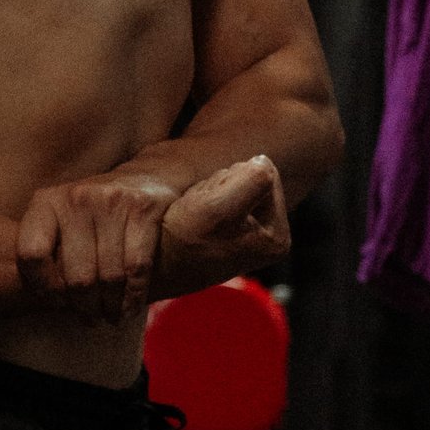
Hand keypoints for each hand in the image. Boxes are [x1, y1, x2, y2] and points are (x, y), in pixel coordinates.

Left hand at [13, 169, 180, 323]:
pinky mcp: (143, 209)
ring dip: (110, 306)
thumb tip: (42, 302)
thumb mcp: (62, 220)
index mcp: (46, 202)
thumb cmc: (93, 213)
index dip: (44, 287)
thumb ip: (49, 251)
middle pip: (77, 275)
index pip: (32, 254)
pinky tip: (130, 308)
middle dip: (84, 306)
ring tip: (109, 317)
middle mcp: (76, 198)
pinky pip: (136, 268)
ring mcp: (111, 202)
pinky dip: (133, 296)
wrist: (145, 178)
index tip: (56, 302)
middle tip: (90, 318)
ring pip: (109, 276)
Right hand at [152, 153, 289, 295]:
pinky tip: (193, 219)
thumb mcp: (219, 209)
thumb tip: (264, 163)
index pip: (266, 175)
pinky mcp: (230, 230)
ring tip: (194, 218)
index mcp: (278, 238)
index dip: (233, 180)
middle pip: (251, 178)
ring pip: (233, 183)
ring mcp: (251, 234)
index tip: (213, 207)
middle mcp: (270, 238)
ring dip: (208, 192)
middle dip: (221, 186)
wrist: (151, 266)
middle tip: (199, 213)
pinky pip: (218, 194)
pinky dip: (202, 200)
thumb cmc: (181, 243)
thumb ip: (252, 181)